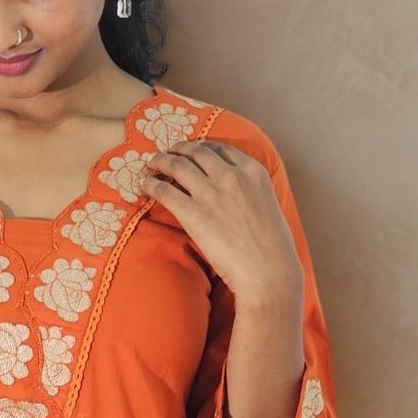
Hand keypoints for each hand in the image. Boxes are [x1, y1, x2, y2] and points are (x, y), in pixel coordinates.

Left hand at [141, 140, 302, 302]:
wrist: (267, 270)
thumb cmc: (272, 247)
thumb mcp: (267, 203)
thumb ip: (250, 190)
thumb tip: (235, 194)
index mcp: (252, 171)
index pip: (220, 148)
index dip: (200, 147)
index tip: (190, 151)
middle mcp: (231, 175)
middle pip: (196, 152)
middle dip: (178, 149)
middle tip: (167, 154)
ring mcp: (210, 193)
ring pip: (177, 165)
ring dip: (160, 161)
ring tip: (151, 164)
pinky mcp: (193, 213)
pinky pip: (164, 191)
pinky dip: (151, 185)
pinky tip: (144, 185)